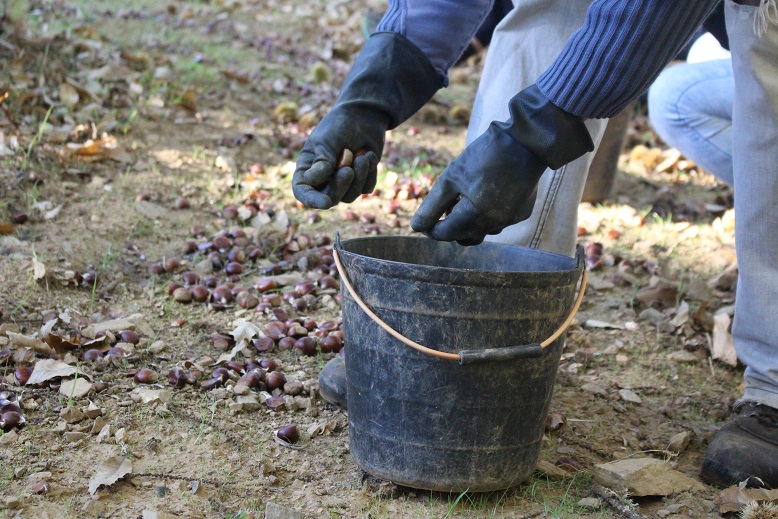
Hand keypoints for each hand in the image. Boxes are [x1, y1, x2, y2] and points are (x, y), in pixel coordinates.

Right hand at [292, 107, 381, 208]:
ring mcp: (342, 182)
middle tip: (349, 169)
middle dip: (341, 185)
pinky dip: (370, 173)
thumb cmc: (339, 126)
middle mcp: (323, 179)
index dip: (312, 200)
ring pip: (350, 196)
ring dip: (359, 177)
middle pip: (330, 198)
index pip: (303, 191)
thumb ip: (321, 161)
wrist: (364, 116)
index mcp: (307, 169)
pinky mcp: (360, 181)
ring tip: (362, 157)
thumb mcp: (327, 140)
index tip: (325, 203)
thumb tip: (311, 181)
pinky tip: (369, 155)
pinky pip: (366, 188)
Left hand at [411, 84, 593, 245]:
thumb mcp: (452, 177)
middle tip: (445, 207)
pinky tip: (486, 194)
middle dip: (450, 227)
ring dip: (468, 222)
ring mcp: (511, 219)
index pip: (446, 234)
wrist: (527, 140)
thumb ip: (433, 205)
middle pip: (464, 238)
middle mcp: (496, 223)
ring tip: (465, 198)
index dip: (431, 229)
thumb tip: (416, 227)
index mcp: (477, 215)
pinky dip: (486, 214)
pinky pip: (498, 221)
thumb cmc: (485, 154)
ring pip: (481, 231)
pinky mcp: (522, 213)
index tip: (423, 220)